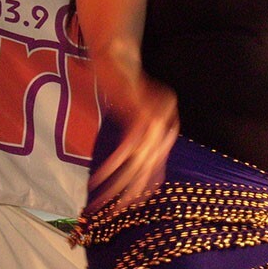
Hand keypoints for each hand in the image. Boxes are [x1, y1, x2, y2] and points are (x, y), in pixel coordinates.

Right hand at [86, 80, 178, 213]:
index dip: (146, 184)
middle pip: (149, 165)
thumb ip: (143, 136)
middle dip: (131, 191)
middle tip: (117, 211)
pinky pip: (126, 148)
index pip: (159, 163)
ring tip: (102, 201)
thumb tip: (141, 166)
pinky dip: (111, 164)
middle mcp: (167, 121)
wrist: (117, 57)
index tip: (134, 204)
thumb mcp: (137, 114)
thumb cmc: (124, 88)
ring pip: (136, 161)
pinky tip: (98, 179)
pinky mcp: (139, 112)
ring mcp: (156, 116)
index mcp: (169, 123)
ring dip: (117, 184)